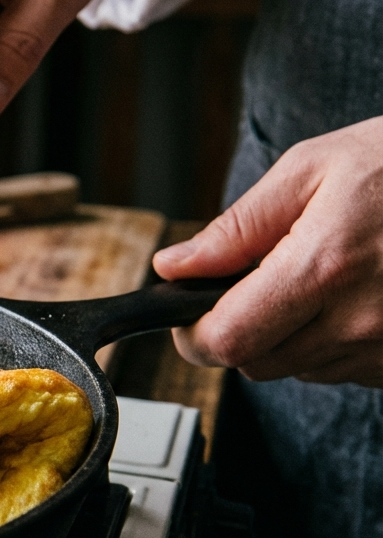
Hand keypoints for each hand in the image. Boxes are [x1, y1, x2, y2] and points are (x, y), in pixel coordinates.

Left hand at [153, 116, 382, 386]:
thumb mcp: (313, 168)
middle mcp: (361, 320)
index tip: (187, 316)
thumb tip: (176, 268)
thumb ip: (237, 228)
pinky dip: (337, 340)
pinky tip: (359, 293)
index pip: (228, 341)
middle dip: (240, 330)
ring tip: (325, 275)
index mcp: (324, 267)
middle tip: (259, 281)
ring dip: (291, 334)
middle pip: (257, 362)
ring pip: (302, 369)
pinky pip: (350, 369)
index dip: (194, 335)